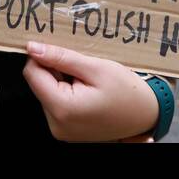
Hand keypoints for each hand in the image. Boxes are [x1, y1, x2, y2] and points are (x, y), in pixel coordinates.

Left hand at [23, 41, 160, 141]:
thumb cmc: (127, 92)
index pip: (32, 74)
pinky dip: (66, 92)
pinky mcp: (65, 130)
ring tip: (86, 80)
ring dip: (61, 81)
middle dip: (55, 70)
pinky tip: (85, 90)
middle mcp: (57, 125)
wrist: (147, 115)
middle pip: (38, 84)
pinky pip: (55, 103)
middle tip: (82, 67)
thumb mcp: (95, 67)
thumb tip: (33, 48)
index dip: (42, 56)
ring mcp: (61, 130)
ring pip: (46, 92)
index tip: (60, 48)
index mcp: (63, 108)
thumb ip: (61, 57)